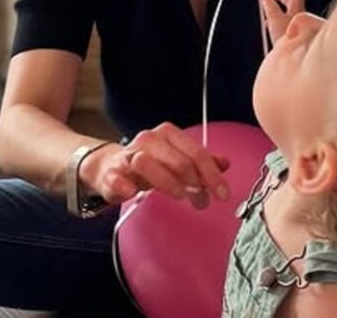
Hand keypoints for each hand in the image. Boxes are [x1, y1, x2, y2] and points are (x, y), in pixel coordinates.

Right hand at [79, 123, 230, 208]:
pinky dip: (124, 184)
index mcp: (168, 135)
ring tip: (179, 196)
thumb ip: (200, 162)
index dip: (212, 175)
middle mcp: (148, 140)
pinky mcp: (110, 173)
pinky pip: (116, 176)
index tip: (223, 194)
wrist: (110, 167)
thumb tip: (225, 163)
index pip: (196, 152)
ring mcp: (128, 155)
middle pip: (177, 159)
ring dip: (167, 182)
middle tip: (202, 201)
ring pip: (147, 162)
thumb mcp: (177, 159)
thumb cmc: (148, 164)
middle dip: (195, 183)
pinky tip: (132, 192)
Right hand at [261, 0, 304, 45]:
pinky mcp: (296, 34)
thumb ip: (269, 6)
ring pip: (288, 12)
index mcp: (297, 8)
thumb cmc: (288, 38)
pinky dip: (278, 20)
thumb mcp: (274, 18)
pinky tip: (271, 25)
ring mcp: (299, 25)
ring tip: (269, 10)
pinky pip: (287, 23)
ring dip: (278, 9)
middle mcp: (300, 15)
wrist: (295, 56)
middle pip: (291, 1)